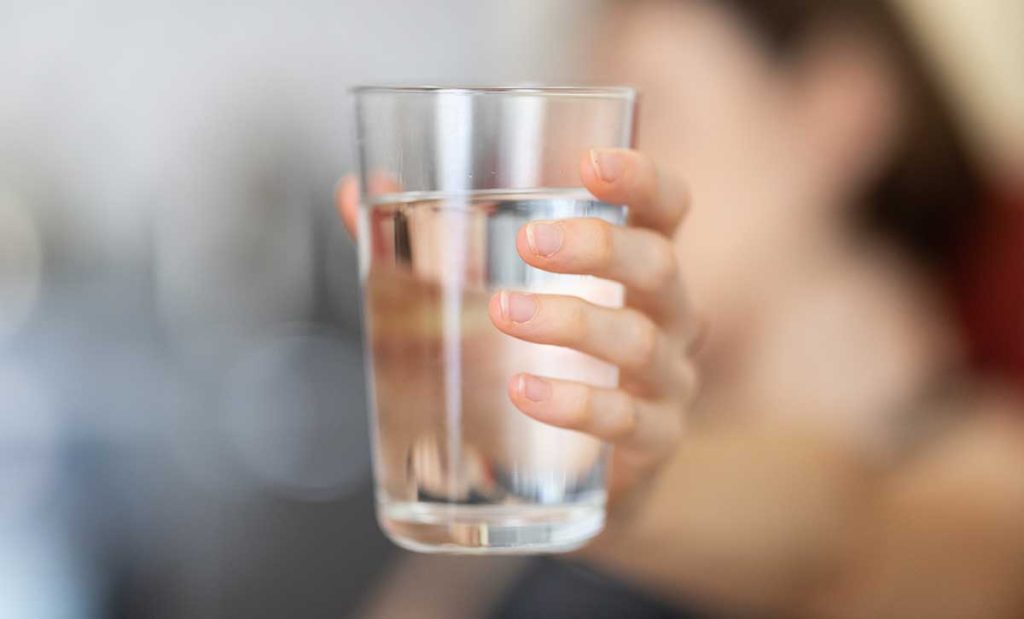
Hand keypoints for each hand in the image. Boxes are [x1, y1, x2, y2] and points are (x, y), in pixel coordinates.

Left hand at [336, 148, 699, 502]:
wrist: (572, 471)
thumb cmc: (538, 359)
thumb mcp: (489, 295)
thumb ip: (425, 245)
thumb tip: (355, 191)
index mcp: (636, 265)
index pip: (667, 207)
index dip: (642, 178)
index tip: (588, 163)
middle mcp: (668, 315)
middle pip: (658, 265)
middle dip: (598, 247)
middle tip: (530, 243)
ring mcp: (667, 380)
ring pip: (638, 340)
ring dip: (571, 322)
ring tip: (503, 313)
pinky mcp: (654, 439)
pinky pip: (626, 420)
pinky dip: (574, 403)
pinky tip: (524, 390)